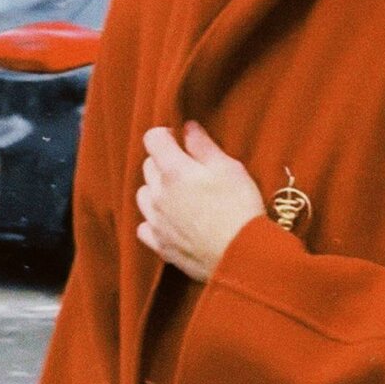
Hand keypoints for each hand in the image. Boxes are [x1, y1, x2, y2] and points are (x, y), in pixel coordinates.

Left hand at [136, 122, 265, 280]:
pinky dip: (154, 220)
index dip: (165, 134)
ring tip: (179, 196)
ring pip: (143, 195)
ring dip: (156, 190)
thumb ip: (203, 146)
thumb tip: (187, 127)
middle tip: (188, 168)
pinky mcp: (159, 245)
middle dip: (164, 161)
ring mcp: (156, 221)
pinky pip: (145, 226)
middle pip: (148, 166)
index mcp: (174, 170)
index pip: (152, 139)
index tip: (180, 140)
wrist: (241, 256)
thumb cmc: (239, 207)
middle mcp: (158, 194)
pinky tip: (171, 221)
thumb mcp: (229, 168)